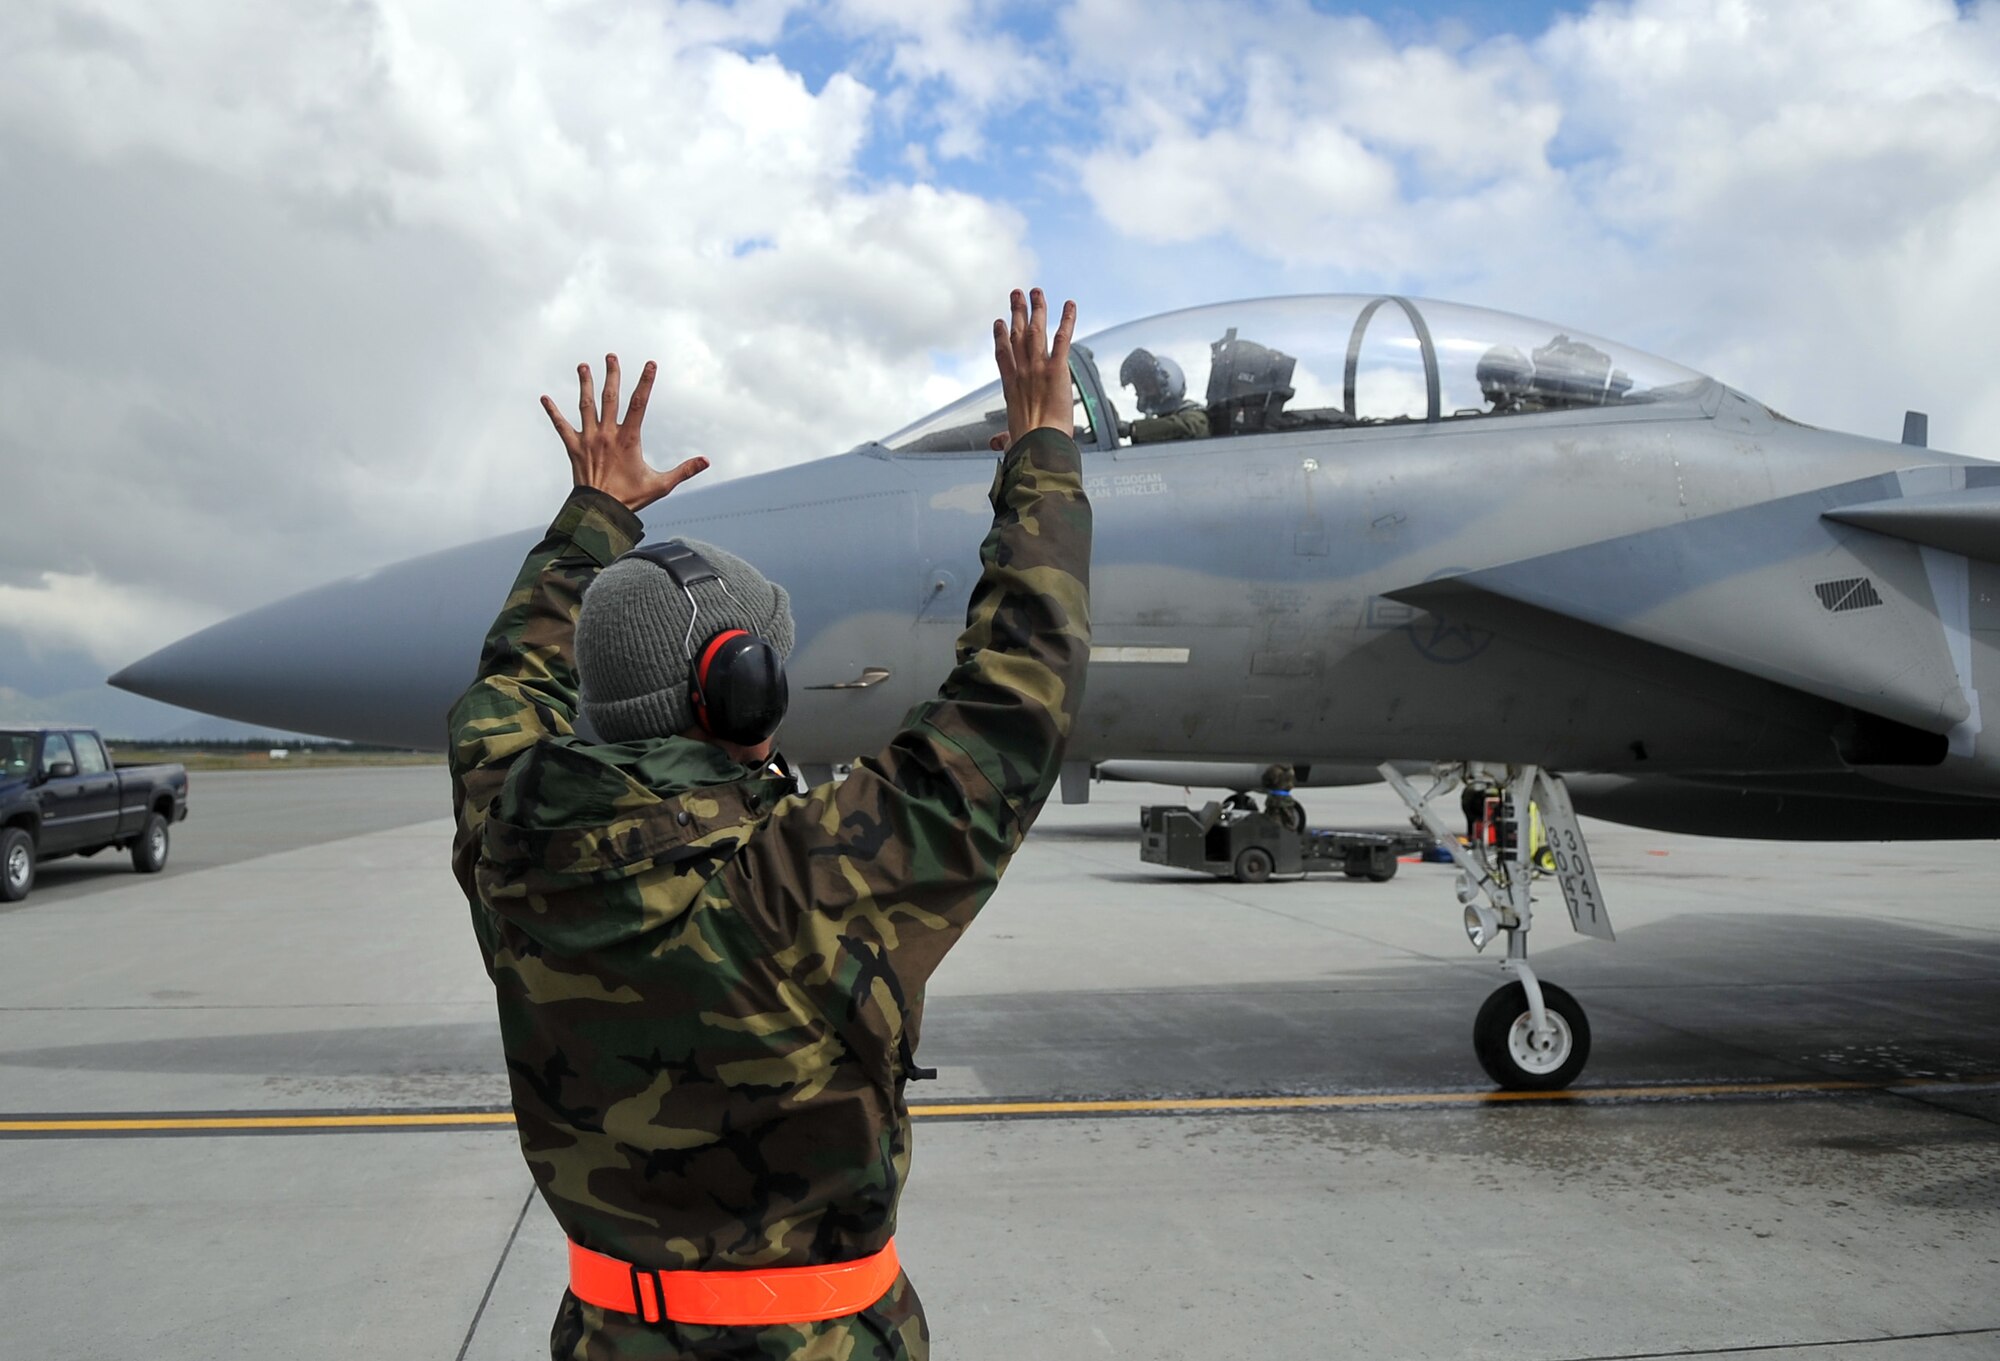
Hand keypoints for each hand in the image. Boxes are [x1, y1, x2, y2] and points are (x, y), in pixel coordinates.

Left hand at [541, 355, 707, 511]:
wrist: (599, 512)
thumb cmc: (630, 499)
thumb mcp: (661, 485)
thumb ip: (684, 470)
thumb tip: (707, 461)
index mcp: (628, 439)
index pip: (639, 403)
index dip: (646, 382)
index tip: (650, 364)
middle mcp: (606, 434)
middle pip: (610, 397)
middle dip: (612, 375)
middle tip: (611, 356)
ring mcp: (588, 439)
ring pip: (585, 405)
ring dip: (584, 384)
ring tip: (583, 366)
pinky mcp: (573, 448)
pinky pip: (561, 426)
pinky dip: (552, 412)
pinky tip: (544, 397)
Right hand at [992, 288, 1076, 448]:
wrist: (1039, 443)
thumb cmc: (1026, 443)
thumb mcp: (1012, 439)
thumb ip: (1004, 437)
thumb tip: (996, 444)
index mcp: (1010, 386)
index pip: (1003, 355)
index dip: (1000, 336)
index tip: (999, 322)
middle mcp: (1022, 371)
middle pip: (1017, 334)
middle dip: (1017, 312)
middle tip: (1016, 294)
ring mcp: (1038, 368)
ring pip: (1036, 330)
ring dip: (1037, 309)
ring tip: (1036, 291)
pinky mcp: (1057, 369)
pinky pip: (1062, 339)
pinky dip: (1067, 320)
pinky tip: (1070, 305)